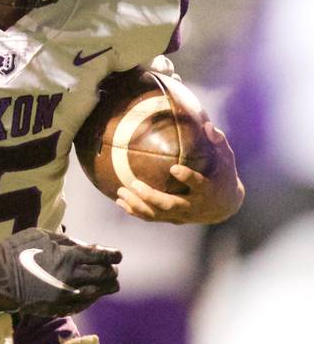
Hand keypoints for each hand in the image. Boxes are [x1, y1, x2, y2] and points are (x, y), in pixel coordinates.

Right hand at [0, 228, 121, 316]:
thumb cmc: (18, 251)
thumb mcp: (43, 236)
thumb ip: (68, 241)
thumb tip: (86, 247)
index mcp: (69, 257)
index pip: (104, 257)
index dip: (114, 255)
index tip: (116, 255)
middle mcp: (73, 277)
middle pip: (107, 276)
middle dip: (111, 271)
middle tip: (110, 268)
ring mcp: (68, 295)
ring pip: (100, 292)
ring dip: (105, 286)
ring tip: (105, 282)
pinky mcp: (61, 307)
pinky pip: (85, 304)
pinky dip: (91, 297)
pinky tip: (89, 292)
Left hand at [115, 122, 244, 224]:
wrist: (225, 206)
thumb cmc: (222, 175)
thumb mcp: (226, 158)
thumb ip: (218, 141)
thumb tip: (206, 124)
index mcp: (208, 190)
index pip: (198, 184)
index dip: (187, 177)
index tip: (174, 168)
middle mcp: (194, 205)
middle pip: (171, 205)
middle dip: (151, 196)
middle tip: (135, 183)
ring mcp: (182, 215)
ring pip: (157, 214)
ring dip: (137, 204)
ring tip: (120, 191)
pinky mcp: (173, 219)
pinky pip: (152, 217)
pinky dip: (135, 211)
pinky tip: (119, 201)